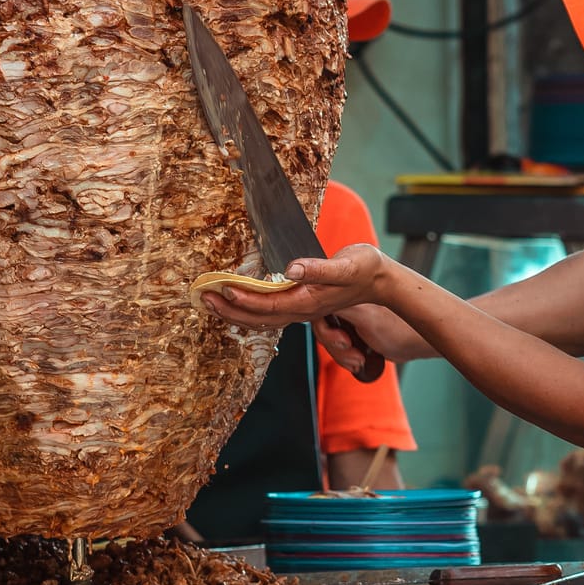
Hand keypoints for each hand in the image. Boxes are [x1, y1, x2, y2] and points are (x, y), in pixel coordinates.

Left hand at [203, 243, 392, 330]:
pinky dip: (247, 310)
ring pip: (260, 319)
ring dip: (234, 313)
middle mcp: (301, 310)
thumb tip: (293, 268)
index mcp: (309, 302)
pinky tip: (234, 303)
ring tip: (210, 303)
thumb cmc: (364, 270)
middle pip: (258, 318)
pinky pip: (267, 313)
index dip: (245, 300)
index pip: (270, 305)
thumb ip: (319, 268)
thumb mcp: (346, 265)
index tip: (224, 289)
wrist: (379, 281)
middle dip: (229, 310)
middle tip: (204, 297)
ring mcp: (300, 309)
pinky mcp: (299, 304)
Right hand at [316, 303, 432, 365]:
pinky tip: (358, 362)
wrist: (418, 344)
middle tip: (350, 348)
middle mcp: (346, 302)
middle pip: (321, 324)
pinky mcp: (353, 334)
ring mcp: (349, 319)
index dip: (323, 324)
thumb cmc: (401, 328)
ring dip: (340, 354)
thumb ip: (341, 307)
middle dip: (333, 343)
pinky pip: (337, 348)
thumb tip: (317, 299)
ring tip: (358, 360)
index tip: (339, 337)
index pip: (318, 303)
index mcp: (347, 291)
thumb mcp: (367, 318)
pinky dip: (344, 358)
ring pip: (328, 338)